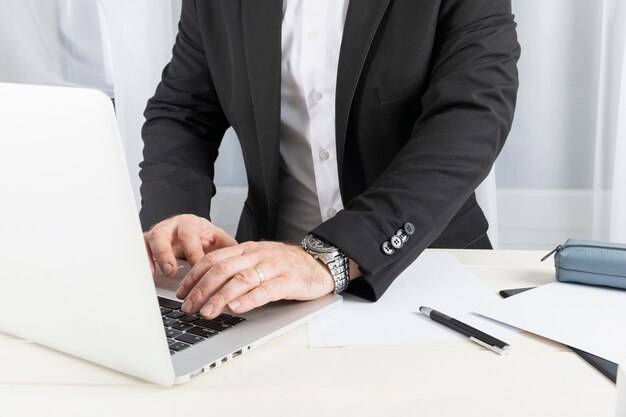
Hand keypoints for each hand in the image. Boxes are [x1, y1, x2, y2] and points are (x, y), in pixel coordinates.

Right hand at [144, 214, 236, 275]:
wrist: (193, 232)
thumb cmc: (206, 238)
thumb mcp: (219, 241)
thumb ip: (229, 249)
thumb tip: (242, 261)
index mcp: (191, 223)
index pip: (189, 235)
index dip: (192, 252)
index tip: (196, 268)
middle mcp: (171, 226)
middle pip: (163, 234)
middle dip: (166, 253)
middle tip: (170, 270)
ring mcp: (157, 234)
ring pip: (149, 240)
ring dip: (152, 257)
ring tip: (157, 273)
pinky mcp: (147, 243)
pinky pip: (139, 249)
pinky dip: (142, 260)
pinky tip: (146, 273)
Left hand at [175, 241, 334, 317]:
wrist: (320, 263)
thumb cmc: (286, 265)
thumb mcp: (258, 260)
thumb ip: (237, 268)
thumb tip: (206, 286)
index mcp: (247, 249)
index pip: (213, 259)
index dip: (194, 275)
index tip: (181, 292)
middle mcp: (257, 255)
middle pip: (223, 269)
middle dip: (202, 289)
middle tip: (188, 306)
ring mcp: (273, 266)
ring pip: (241, 279)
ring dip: (220, 297)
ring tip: (207, 312)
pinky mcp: (289, 280)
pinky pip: (266, 289)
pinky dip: (249, 299)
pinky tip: (237, 308)